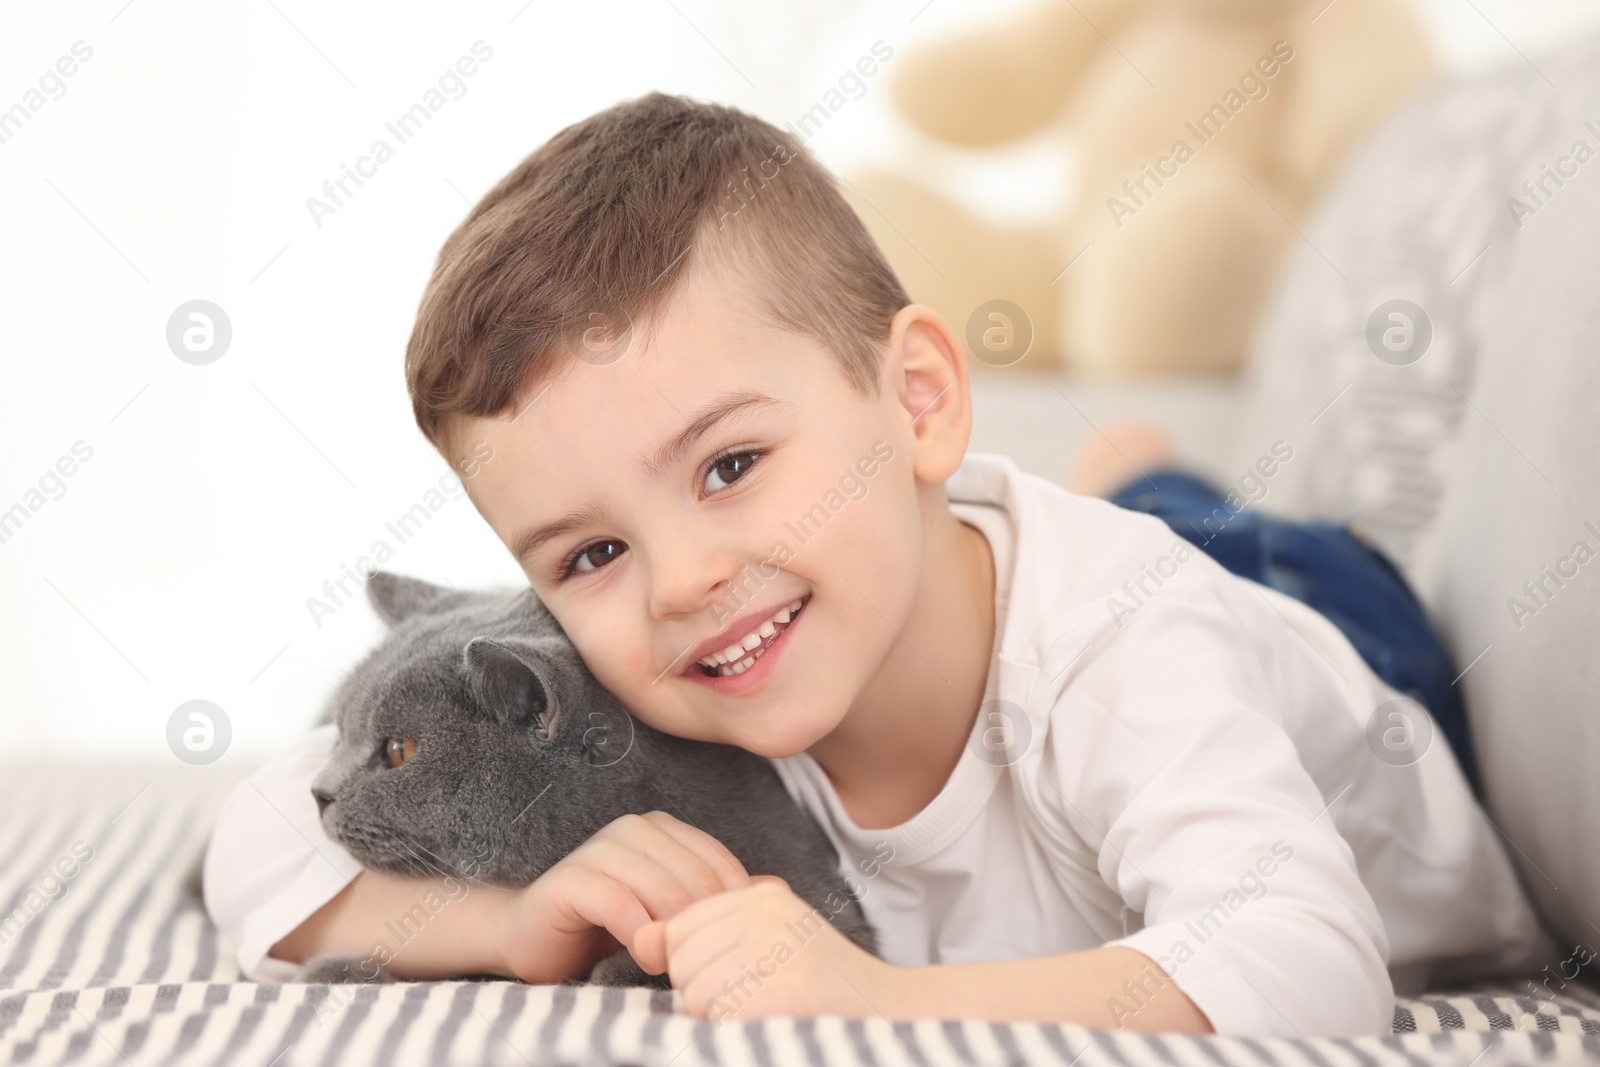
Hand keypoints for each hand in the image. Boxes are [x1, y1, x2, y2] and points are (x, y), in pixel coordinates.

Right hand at [496, 811, 752, 984]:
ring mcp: (601, 848)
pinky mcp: (573, 878)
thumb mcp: (669, 911)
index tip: (726, 948)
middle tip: (699, 963)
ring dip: (673, 934)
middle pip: (695, 878)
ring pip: (662, 890)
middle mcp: (633, 829)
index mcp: (663, 829)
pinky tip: (642, 955)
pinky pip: (621, 904)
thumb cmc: (607, 926)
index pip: (719, 865)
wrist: (534, 938)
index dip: (730, 909)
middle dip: (703, 925)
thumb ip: (717, 898)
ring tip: (672, 964)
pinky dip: (638, 935)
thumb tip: (779, 889)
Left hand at [634, 878, 904, 1022]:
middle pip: (681, 958)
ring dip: (716, 1017)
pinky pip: (714, 1014)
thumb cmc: (822, 991)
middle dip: (702, 993)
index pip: (683, 928)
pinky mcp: (780, 989)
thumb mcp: (768, 947)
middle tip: (753, 1002)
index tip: (740, 981)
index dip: (699, 966)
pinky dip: (731, 1031)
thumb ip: (709, 939)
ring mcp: (775, 948)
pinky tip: (768, 1026)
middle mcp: (768, 912)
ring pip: (693, 989)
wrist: (891, 1015)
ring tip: (763, 1014)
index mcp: (765, 897)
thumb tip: (643, 939)